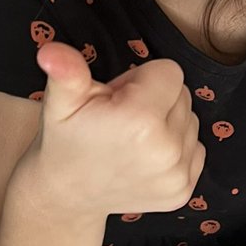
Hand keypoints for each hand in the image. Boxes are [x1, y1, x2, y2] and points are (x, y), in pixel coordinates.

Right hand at [31, 41, 204, 215]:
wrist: (67, 193)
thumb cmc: (65, 138)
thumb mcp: (60, 101)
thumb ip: (66, 71)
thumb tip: (50, 52)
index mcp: (141, 120)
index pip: (170, 72)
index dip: (142, 78)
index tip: (119, 97)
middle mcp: (166, 150)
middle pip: (182, 95)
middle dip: (156, 99)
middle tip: (122, 117)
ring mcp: (177, 175)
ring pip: (190, 121)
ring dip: (167, 123)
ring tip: (133, 138)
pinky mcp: (184, 190)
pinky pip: (195, 148)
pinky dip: (175, 148)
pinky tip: (145, 157)